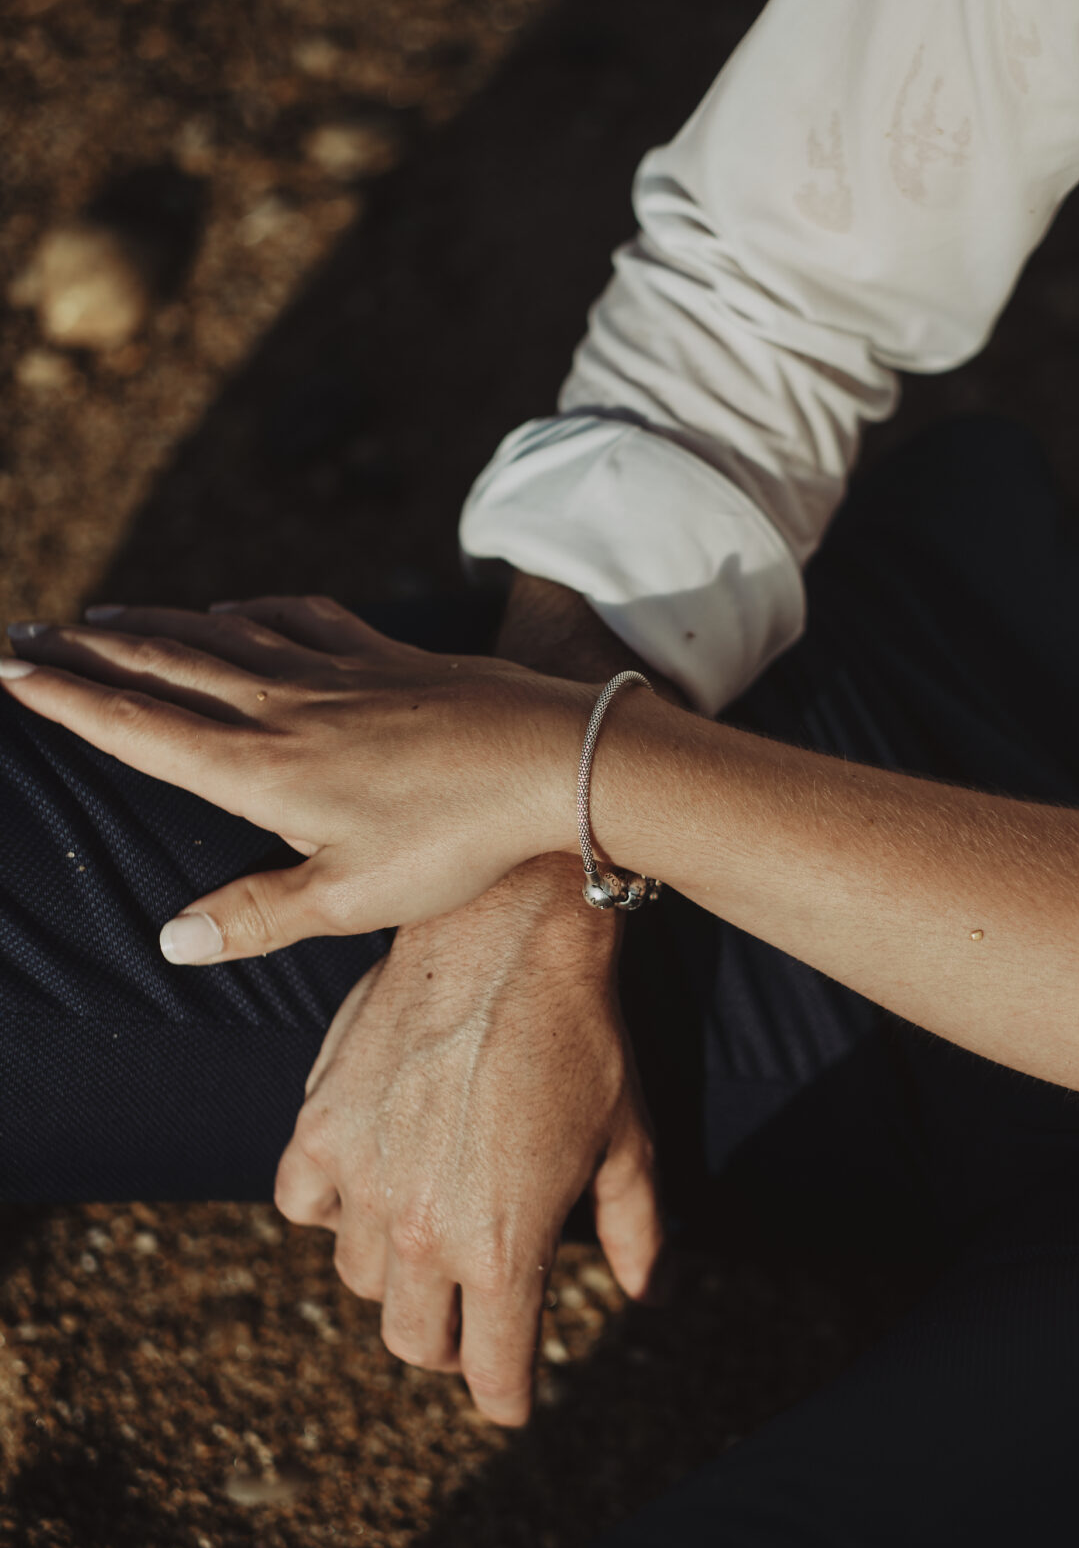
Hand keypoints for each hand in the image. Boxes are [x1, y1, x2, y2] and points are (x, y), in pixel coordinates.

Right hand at [0, 597, 590, 960]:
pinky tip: (233, 607)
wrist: (554, 762)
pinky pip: (300, 618)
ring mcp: (337, 673)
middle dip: (85, 650)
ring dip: (154, 622)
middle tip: (23, 632)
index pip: (140, 728)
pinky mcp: (389, 657)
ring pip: (221, 634)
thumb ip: (257, 917)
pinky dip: (250, 609)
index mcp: (261, 770)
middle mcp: (284, 708)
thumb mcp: (350, 900)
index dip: (68, 701)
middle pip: (163, 667)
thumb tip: (170, 941)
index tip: (8, 673)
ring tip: (102, 615)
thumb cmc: (454, 839)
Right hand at [278, 862, 661, 1425]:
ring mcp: (362, 1180)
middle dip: (450, 1345)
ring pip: (360, 1275)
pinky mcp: (319, 1128)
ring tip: (432, 1232)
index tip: (510, 1399)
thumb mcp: (626, 1141)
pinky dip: (332, 1207)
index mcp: (504, 1251)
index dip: (506, 1397)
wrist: (507, 938)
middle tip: (474, 1321)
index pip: (491, 1373)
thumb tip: (648, 1295)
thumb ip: (635, 1230)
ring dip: (396, 1270)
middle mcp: (422, 1231)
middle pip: (415, 1341)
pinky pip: (304, 1204)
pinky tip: (372, 1180)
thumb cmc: (583, 1039)